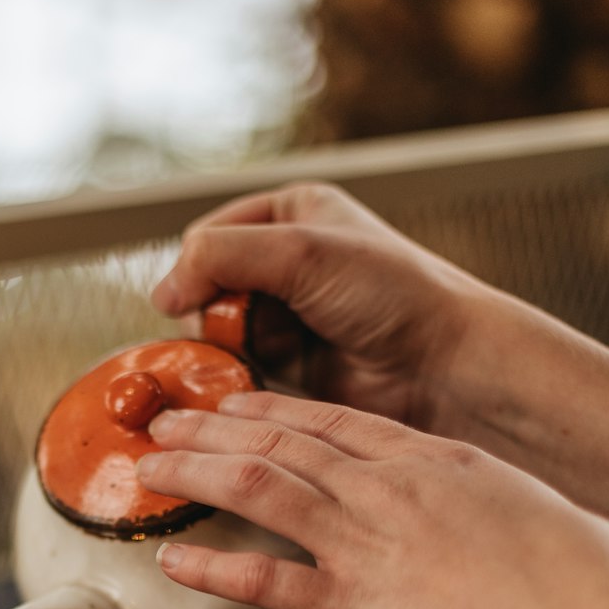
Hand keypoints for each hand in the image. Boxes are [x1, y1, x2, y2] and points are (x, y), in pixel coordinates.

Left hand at [137, 390, 608, 608]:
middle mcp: (383, 489)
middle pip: (279, 444)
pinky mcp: (349, 604)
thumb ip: (468, 507)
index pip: (331, 422)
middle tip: (166, 424)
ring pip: (257, 487)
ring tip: (150, 468)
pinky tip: (173, 561)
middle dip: (213, 430)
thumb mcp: (516, 510)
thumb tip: (458, 517)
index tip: (233, 404)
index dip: (270, 410)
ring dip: (195, 474)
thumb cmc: (566, 572)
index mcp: (426, 461)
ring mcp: (361, 542)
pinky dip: (212, 568)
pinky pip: (264, 579)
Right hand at [154, 182, 608, 536]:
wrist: (446, 366)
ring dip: (217, 356)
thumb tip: (161, 293)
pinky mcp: (294, 372)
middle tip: (225, 340)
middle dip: (208, 319)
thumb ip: (222, 256)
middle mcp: (288, 265)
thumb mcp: (301, 251)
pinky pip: (239, 376)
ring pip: (219, 337)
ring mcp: (291, 321)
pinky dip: (231, 385)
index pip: (210, 238)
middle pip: (208, 292)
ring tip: (234, 369)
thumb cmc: (392, 295)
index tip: (192, 302)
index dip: (196, 270)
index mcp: (293, 215)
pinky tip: (239, 394)